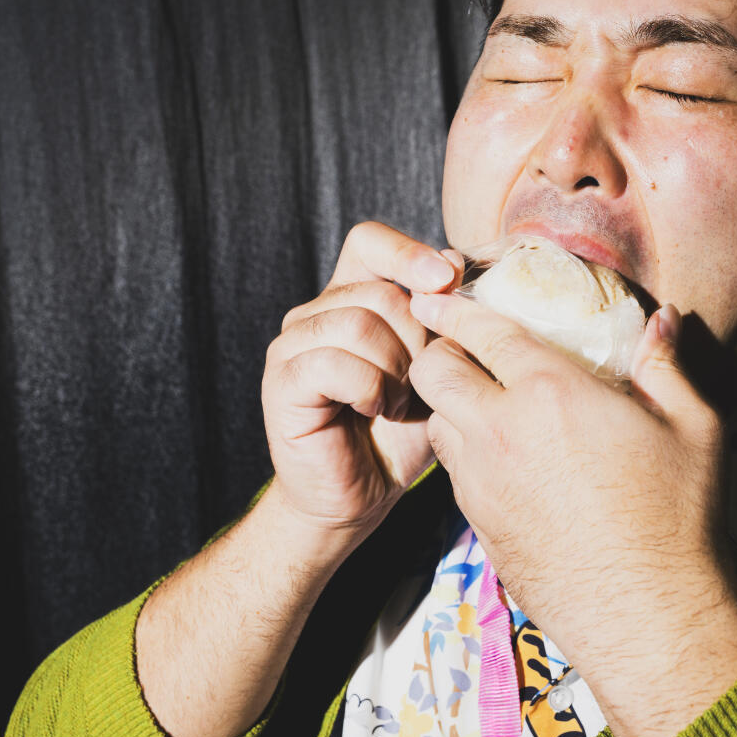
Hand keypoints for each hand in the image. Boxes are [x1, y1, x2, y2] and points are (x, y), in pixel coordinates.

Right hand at [261, 222, 460, 545]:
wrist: (362, 496)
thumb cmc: (400, 433)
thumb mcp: (436, 369)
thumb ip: (443, 317)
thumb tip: (454, 260)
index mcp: (351, 298)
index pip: (369, 241)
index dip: (408, 253)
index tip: (445, 280)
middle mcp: (315, 312)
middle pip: (380, 292)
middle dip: (418, 340)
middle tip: (420, 384)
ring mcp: (292, 344)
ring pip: (359, 324)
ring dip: (395, 370)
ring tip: (397, 402)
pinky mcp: (283, 381)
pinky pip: (335, 364)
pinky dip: (369, 389)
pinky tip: (374, 411)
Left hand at [407, 292, 736, 736]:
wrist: (647, 616)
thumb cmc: (678, 518)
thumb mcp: (693, 427)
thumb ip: (666, 364)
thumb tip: (662, 318)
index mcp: (551, 393)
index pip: (480, 332)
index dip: (453, 309)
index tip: (438, 297)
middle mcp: (502, 432)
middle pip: (433, 373)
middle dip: (436, 352)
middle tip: (458, 349)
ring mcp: (482, 483)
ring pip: (436, 423)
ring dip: (447, 405)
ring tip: (477, 401)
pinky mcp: (479, 525)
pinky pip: (453, 472)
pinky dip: (464, 452)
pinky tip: (500, 457)